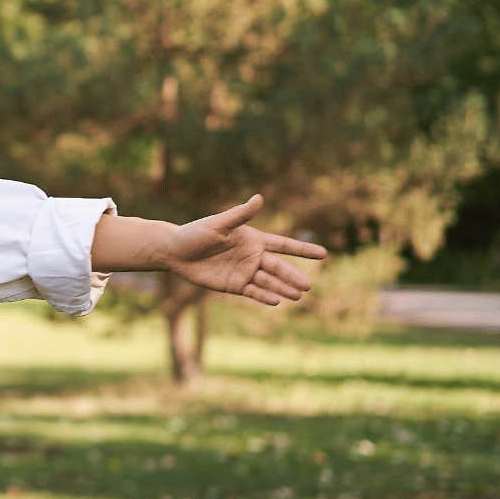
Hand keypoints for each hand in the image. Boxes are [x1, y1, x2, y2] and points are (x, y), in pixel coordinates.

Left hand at [160, 194, 328, 305]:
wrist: (175, 252)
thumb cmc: (195, 233)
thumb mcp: (218, 224)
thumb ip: (240, 214)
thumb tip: (259, 198)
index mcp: (253, 239)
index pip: (284, 245)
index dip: (303, 250)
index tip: (324, 254)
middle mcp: (253, 257)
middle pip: (278, 268)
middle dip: (293, 276)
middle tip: (308, 286)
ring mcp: (245, 272)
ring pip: (269, 282)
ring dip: (283, 288)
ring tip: (298, 295)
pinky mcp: (234, 285)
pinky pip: (253, 292)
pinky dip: (264, 296)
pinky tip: (276, 301)